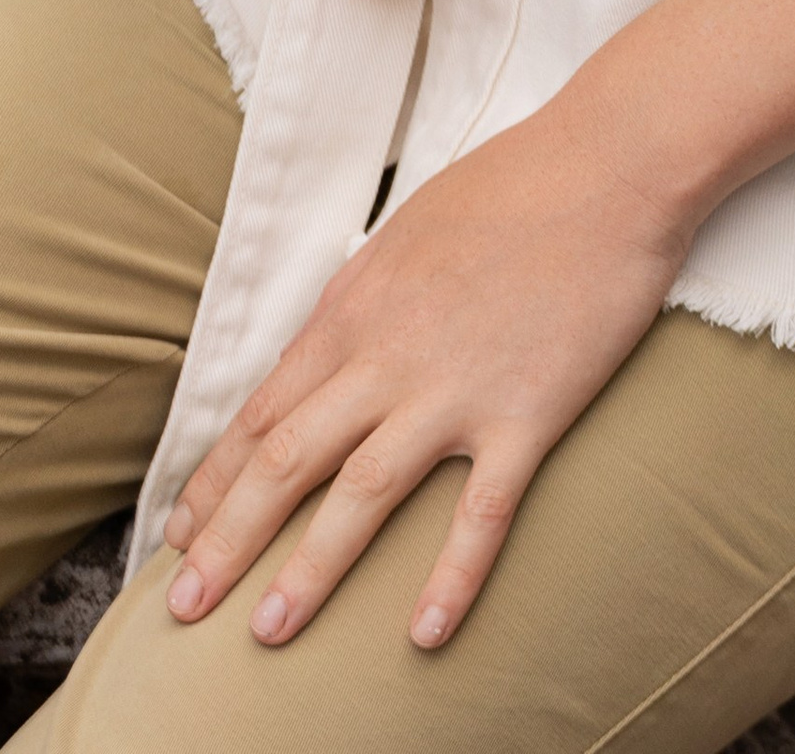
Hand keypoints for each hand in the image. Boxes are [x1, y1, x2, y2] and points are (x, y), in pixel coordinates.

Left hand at [160, 0, 794, 650]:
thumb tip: (329, 344)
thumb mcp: (408, 230)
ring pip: (363, 493)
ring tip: (268, 632)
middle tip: (184, 608)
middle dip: (227, 541)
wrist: (613, 159)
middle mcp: (388, 355)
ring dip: (310, 568)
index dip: (215, 482)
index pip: (263, 413)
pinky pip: (482, 509)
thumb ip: (362, 296)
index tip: (182, 536)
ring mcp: (456, 387)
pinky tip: (423, 634)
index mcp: (355, 309)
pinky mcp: (528, 410)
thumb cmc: (515, 182)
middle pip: (287, 461)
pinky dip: (452, 576)